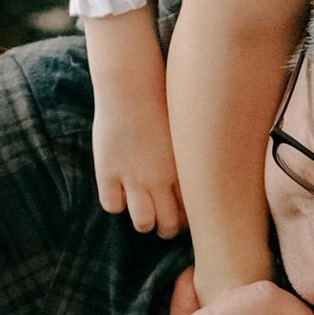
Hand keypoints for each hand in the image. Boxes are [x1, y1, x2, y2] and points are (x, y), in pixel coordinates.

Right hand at [88, 25, 184, 236]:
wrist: (130, 85)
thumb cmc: (162, 101)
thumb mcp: (187, 130)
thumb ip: (192, 155)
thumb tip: (204, 168)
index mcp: (183, 169)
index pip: (191, 212)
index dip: (188, 220)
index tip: (185, 217)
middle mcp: (160, 179)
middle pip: (168, 224)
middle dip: (167, 229)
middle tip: (164, 224)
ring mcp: (133, 177)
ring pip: (142, 222)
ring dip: (143, 222)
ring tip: (143, 214)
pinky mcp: (108, 171)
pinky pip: (112, 205)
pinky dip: (116, 203)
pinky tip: (120, 192)